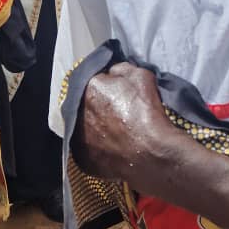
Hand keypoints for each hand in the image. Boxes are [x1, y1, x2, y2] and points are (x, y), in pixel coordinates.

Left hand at [71, 64, 178, 190]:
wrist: (151, 152)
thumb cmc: (147, 114)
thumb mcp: (141, 76)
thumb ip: (121, 69)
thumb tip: (112, 73)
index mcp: (89, 88)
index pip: (94, 79)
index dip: (108, 84)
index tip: (119, 91)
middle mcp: (77, 111)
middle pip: (85, 102)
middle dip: (99, 104)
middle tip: (118, 112)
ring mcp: (77, 137)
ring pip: (84, 125)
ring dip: (96, 125)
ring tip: (116, 130)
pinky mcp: (82, 158)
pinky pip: (87, 147)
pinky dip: (97, 145)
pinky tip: (113, 146)